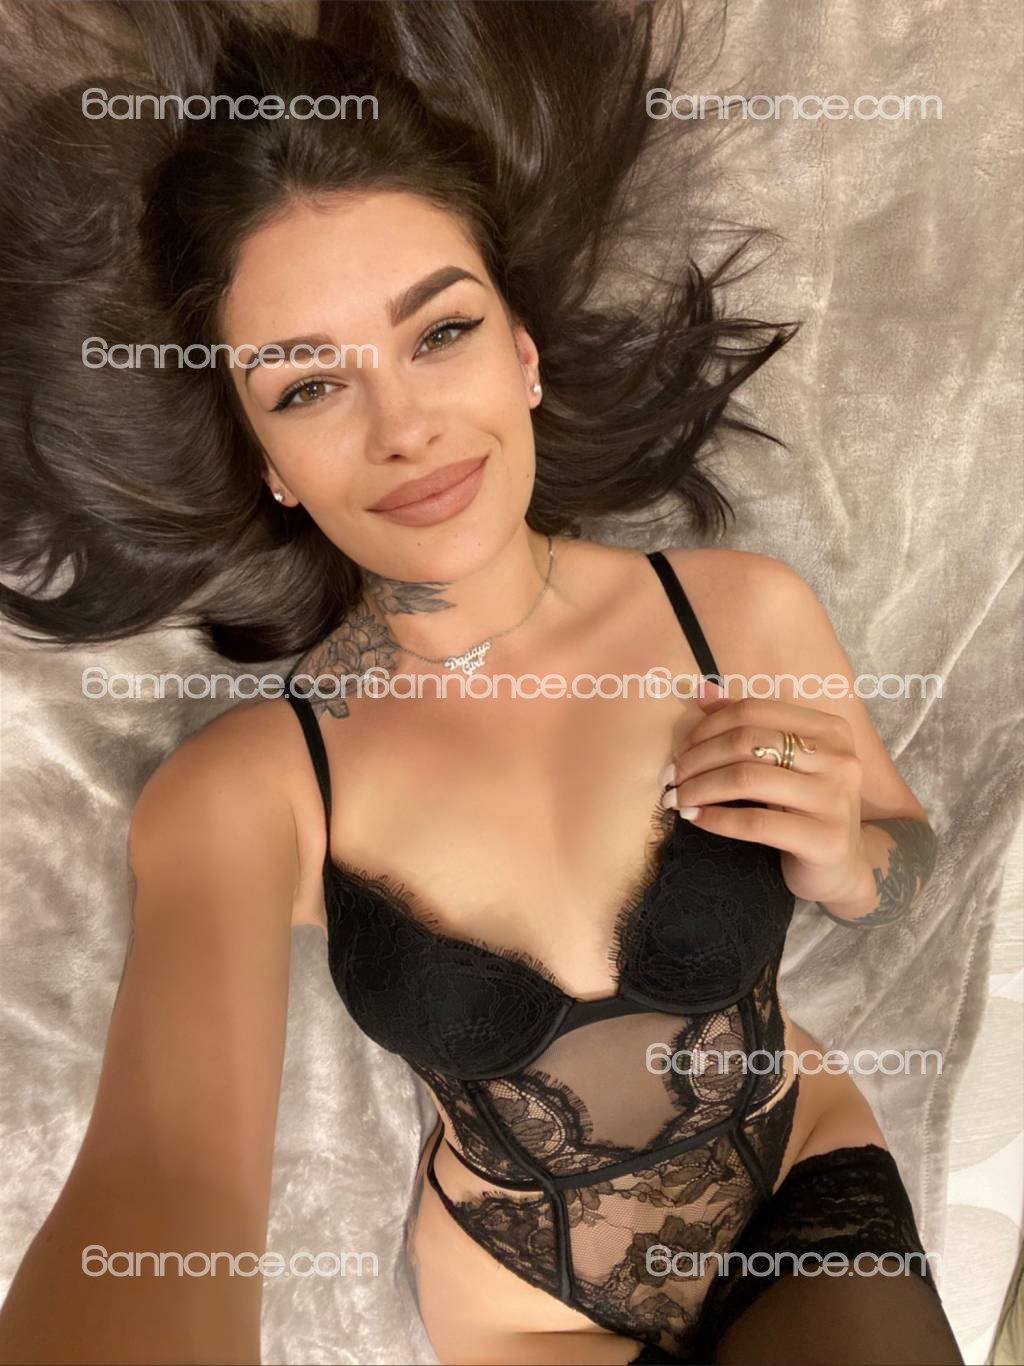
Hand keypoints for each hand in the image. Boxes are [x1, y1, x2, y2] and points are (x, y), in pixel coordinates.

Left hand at [660, 680, 871, 905]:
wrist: (840, 866)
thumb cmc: (804, 808)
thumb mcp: (782, 763)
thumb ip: (747, 726)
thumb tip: (702, 692)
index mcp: (828, 729)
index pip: (754, 711)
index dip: (708, 726)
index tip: (681, 749)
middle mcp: (839, 758)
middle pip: (747, 742)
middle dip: (697, 758)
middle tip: (671, 777)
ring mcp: (836, 799)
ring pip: (747, 779)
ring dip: (699, 788)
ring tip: (677, 799)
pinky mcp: (825, 839)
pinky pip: (755, 823)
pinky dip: (716, 819)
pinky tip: (695, 819)